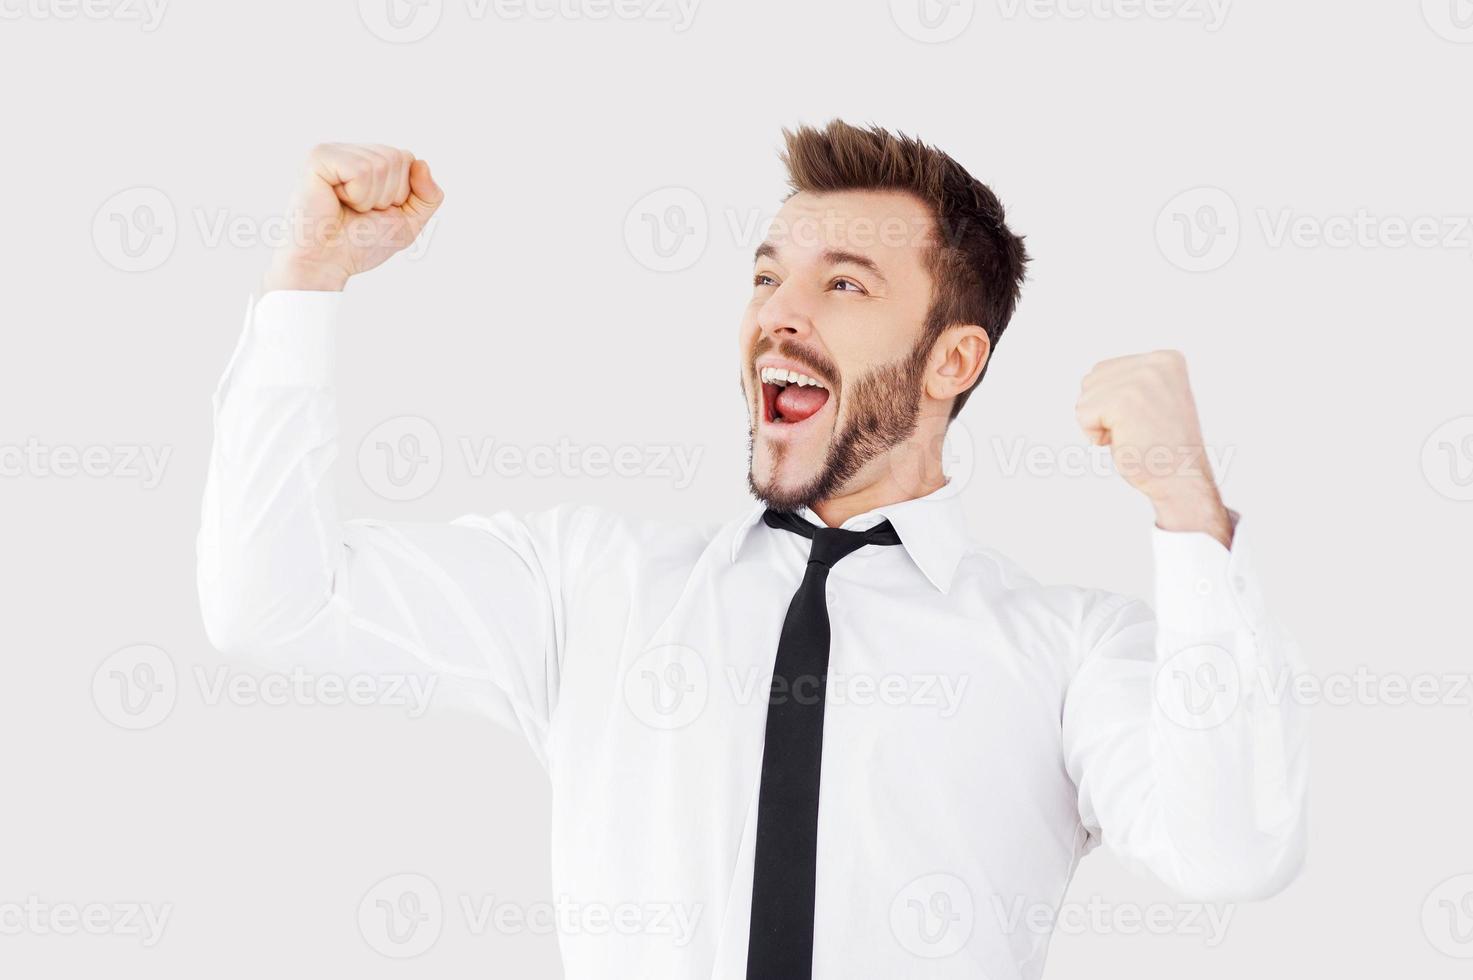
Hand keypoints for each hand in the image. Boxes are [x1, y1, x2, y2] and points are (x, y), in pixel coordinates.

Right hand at [262, 143, 443, 292]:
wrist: (328, 262)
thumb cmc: (360, 243)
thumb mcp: (408, 222)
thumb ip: (428, 197)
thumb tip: (422, 163)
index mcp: (369, 161)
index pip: (408, 159)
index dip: (401, 193)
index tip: (376, 210)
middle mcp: (352, 151)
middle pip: (398, 158)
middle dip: (388, 195)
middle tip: (360, 210)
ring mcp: (334, 151)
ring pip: (381, 164)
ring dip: (370, 199)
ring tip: (348, 207)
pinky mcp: (319, 157)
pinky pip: (360, 170)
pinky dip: (356, 195)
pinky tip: (336, 200)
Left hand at [1075, 350, 1232, 546]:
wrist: (1181, 479)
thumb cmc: (1162, 447)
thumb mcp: (1152, 399)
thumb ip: (1130, 381)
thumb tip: (1089, 377)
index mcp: (1166, 359)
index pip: (1105, 370)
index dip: (1112, 402)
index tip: (1144, 419)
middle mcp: (1156, 363)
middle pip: (1091, 380)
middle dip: (1103, 411)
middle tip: (1137, 430)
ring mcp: (1141, 380)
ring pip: (1085, 397)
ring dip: (1099, 424)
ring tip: (1132, 435)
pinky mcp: (1124, 401)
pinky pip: (1083, 415)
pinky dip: (1095, 435)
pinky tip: (1123, 441)